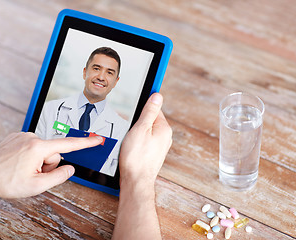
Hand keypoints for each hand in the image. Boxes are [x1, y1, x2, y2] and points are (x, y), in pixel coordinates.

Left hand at [0, 132, 102, 199]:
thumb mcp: (37, 186)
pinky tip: (18, 164)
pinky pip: (31, 146)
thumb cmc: (6, 182)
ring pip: (42, 150)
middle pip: (53, 152)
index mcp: (38, 148)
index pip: (68, 145)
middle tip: (33, 174)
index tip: (97, 139)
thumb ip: (59, 177)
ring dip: (37, 161)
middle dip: (47, 164)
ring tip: (23, 170)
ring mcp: (22, 136)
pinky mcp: (16, 137)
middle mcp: (31, 138)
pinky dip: (29, 156)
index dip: (86, 143)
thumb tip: (69, 169)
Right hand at [113, 93, 171, 239]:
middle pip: (150, 120)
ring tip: (130, 141)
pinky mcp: (153, 154)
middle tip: (130, 129)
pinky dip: (138, 142)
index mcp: (164, 128)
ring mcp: (160, 146)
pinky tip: (131, 148)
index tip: (139, 101)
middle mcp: (165, 137)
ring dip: (137, 133)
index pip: (155, 109)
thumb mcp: (140, 128)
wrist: (135, 181)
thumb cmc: (136, 157)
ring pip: (147, 132)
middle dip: (139, 122)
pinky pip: (146, 141)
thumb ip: (149, 111)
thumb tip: (157, 95)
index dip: (144, 106)